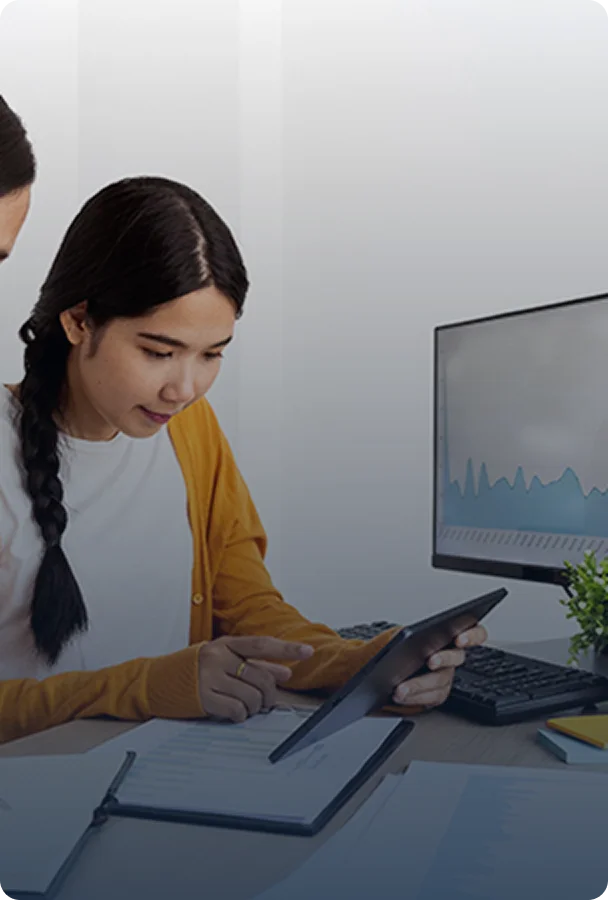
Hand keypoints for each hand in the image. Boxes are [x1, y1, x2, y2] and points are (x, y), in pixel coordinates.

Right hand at [198, 635, 313, 722]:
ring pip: (252, 697)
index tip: (308, 652)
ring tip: (244, 707)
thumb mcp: (221, 660)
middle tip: (265, 702)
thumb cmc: (192, 670)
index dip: (287, 648)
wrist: (155, 681)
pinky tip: (232, 713)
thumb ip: (253, 664)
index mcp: (225, 644)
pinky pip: (237, 711)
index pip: (262, 645)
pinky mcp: (203, 698)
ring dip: (254, 707)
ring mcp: (210, 677)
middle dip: (269, 694)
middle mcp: (218, 657)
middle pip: (261, 678)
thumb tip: (284, 672)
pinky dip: (240, 716)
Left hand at [392, 624, 487, 709]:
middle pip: (457, 657)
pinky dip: (414, 697)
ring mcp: (447, 676)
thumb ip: (417, 632)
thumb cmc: (413, 644)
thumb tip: (405, 634)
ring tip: (401, 688)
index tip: (460, 639)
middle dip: (444, 658)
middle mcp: (454, 657)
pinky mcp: (439, 693)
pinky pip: (430, 697)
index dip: (472, 636)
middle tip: (431, 661)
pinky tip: (401, 695)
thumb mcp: (415, 633)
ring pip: (440, 681)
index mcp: (453, 635)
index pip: (476, 633)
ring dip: (419, 685)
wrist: (404, 664)